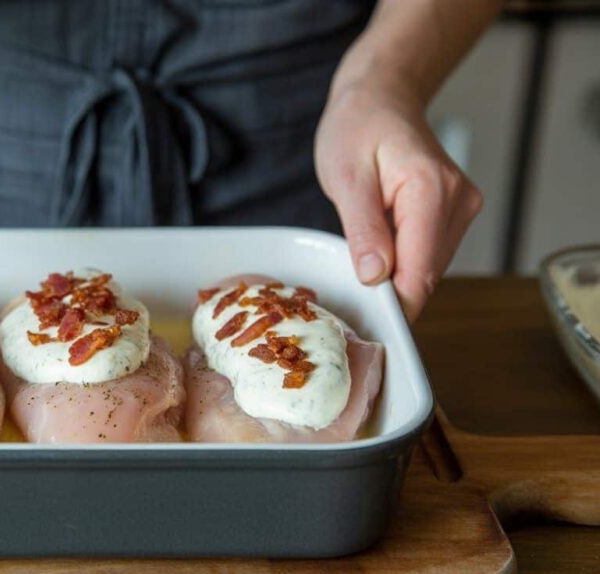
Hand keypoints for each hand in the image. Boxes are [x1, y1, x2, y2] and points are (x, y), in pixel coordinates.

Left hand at [315, 77, 482, 321]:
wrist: (380, 97)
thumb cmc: (358, 128)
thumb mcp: (347, 176)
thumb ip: (363, 228)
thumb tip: (376, 277)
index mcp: (433, 192)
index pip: (420, 273)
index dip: (393, 306)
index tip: (363, 323)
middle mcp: (459, 203)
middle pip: (426, 277)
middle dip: (389, 292)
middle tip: (347, 292)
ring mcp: (462, 209)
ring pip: (427, 271)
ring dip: (394, 276)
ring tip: (359, 254)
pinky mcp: (454, 215)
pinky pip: (426, 256)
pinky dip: (401, 261)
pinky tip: (378, 245)